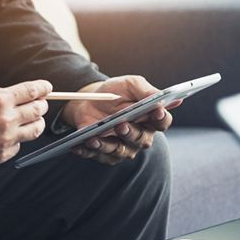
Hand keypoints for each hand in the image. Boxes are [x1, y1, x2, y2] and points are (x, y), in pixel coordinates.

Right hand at [0, 80, 51, 170]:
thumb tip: (11, 97)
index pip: (32, 90)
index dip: (42, 88)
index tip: (46, 87)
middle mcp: (6, 118)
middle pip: (39, 109)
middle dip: (41, 105)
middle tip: (39, 104)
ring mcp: (6, 138)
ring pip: (35, 129)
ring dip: (35, 123)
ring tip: (30, 120)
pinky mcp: (1, 155)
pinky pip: (18, 146)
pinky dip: (16, 140)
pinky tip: (6, 137)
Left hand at [61, 76, 179, 164]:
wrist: (92, 100)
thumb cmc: (116, 92)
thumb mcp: (130, 84)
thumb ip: (145, 90)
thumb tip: (160, 97)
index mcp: (150, 119)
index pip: (162, 122)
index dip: (161, 118)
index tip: (157, 111)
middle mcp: (140, 137)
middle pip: (140, 139)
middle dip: (130, 133)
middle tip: (121, 125)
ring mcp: (123, 147)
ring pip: (118, 151)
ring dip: (105, 146)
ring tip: (93, 139)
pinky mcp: (104, 153)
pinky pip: (96, 155)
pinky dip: (86, 151)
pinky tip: (77, 146)